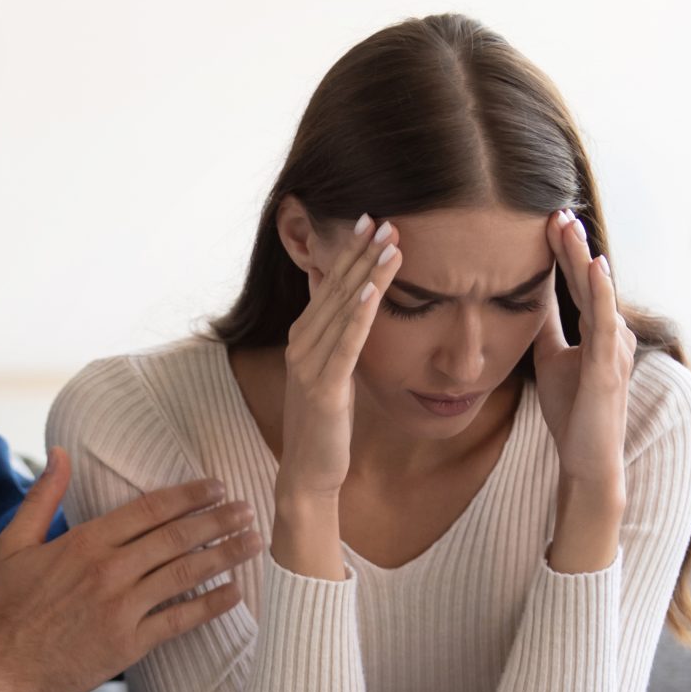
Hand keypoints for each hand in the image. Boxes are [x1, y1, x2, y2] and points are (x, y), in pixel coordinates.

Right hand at [0, 448, 261, 691]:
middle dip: (217, 520)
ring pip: (185, 573)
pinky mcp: (128, 644)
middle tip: (247, 509)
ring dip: (224, 554)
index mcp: (84, 542)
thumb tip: (59, 453)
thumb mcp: (13, 544)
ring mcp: (121, 607)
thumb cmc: (3, 608)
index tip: (216, 486)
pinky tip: (234, 593)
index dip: (188, 495)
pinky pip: (179, 620)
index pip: (150, 509)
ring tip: (253, 542)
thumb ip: (43, 497)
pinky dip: (210, 605)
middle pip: (176, 537)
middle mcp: (108, 570)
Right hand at [280, 213, 403, 498]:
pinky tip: (371, 292)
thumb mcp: (330, 371)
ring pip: (342, 309)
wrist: (308, 472)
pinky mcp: (324, 387)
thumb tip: (346, 300)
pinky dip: (358, 316)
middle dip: (361, 252)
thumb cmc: (325, 424)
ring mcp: (309, 365)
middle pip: (334, 289)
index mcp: (303, 336)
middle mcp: (300, 344)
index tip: (371, 220)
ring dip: (367, 275)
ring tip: (389, 244)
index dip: (350, 251)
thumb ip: (334, 335)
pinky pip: (345, 344)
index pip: (328, 284)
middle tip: (385, 219)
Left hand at [532, 208, 634, 494]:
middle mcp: (613, 333)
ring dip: (584, 258)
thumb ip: (547, 326)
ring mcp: (615, 348)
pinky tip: (594, 266)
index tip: (548, 219)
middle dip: (573, 244)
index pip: (579, 282)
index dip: (564, 251)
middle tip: (558, 209)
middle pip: (590, 279)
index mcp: (598, 330)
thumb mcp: (551, 357)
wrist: (586, 458)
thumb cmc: (572, 411)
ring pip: (598, 293)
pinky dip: (601, 292)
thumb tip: (528, 294)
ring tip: (569, 226)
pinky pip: (606, 322)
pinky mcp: (609, 367)